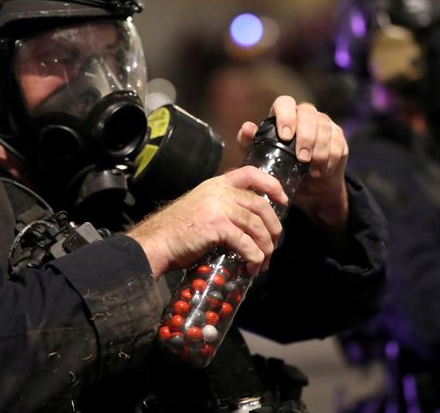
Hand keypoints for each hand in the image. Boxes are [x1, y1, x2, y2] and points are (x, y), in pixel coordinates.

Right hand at [127, 166, 286, 277]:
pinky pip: (246, 243)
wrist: (156, 242)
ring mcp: (219, 208)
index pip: (250, 173)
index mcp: (216, 185)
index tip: (283, 199)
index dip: (271, 184)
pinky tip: (252, 266)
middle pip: (260, 205)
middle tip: (275, 245)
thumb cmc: (176, 231)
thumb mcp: (201, 208)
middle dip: (273, 228)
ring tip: (263, 262)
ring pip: (256, 226)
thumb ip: (223, 208)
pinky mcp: (217, 226)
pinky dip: (254, 257)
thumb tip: (248, 224)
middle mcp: (219, 192)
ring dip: (265, 247)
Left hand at [236, 96, 348, 228]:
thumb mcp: (261, 156)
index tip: (285, 136)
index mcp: (285, 115)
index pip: (285, 102)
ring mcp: (324, 125)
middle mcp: (306, 115)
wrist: (307, 188)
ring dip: (319, 151)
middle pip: (308, 113)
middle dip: (306, 136)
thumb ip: (249, 142)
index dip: (286, 116)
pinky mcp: (338, 138)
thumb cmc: (280, 166)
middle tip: (301, 158)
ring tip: (310, 169)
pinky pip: (337, 144)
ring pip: (325, 128)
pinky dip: (329, 159)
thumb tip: (247, 128)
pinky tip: (320, 171)